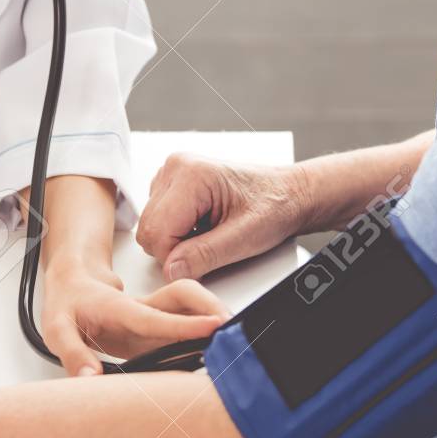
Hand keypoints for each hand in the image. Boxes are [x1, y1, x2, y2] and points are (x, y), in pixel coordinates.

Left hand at [41, 256, 230, 375]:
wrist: (73, 284)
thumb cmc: (68, 303)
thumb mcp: (57, 329)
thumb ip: (74, 355)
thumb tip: (91, 379)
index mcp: (121, 309)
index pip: (158, 317)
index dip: (187, 324)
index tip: (215, 327)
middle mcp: (144, 308)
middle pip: (186, 297)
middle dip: (212, 308)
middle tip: (234, 331)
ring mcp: (154, 316)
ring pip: (191, 306)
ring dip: (213, 316)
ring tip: (233, 341)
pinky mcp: (159, 327)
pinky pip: (187, 326)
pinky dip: (205, 333)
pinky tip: (216, 349)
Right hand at [136, 153, 311, 280]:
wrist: (288, 194)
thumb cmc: (274, 206)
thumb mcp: (244, 238)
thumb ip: (205, 255)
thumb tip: (172, 270)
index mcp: (191, 174)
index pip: (156, 232)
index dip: (175, 258)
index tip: (201, 262)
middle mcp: (176, 167)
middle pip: (148, 228)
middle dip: (175, 248)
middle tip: (210, 245)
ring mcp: (172, 173)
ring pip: (150, 225)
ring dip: (176, 239)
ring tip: (209, 232)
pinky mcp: (173, 183)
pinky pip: (158, 218)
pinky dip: (177, 230)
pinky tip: (203, 225)